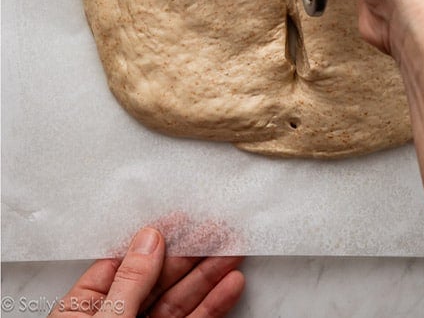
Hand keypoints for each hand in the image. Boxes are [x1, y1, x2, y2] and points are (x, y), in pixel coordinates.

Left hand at [55, 227, 242, 317]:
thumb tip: (150, 240)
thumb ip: (130, 282)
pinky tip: (230, 286)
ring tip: (234, 251)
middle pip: (158, 280)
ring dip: (209, 276)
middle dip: (191, 255)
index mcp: (84, 312)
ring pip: (181, 301)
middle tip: (220, 230)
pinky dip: (214, 305)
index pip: (124, 264)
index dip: (156, 241)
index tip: (185, 220)